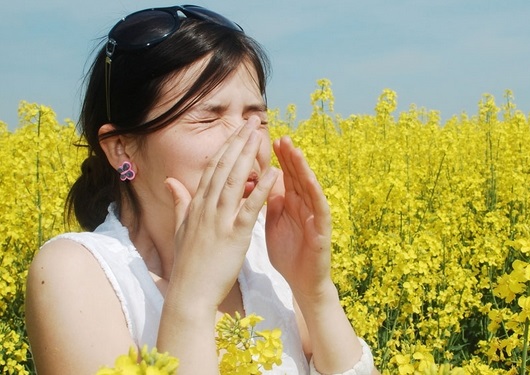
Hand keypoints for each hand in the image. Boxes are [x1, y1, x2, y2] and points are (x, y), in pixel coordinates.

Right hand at [164, 119, 277, 311]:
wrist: (190, 292)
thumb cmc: (188, 262)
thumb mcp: (181, 228)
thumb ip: (180, 202)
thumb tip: (171, 181)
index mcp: (197, 205)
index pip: (213, 168)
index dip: (226, 146)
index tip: (236, 130)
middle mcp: (207, 208)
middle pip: (224, 168)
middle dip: (238, 142)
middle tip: (251, 121)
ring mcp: (219, 220)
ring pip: (234, 181)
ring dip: (248, 156)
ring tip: (260, 136)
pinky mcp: (234, 236)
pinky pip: (249, 208)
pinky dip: (261, 189)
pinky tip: (272, 173)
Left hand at [265, 136, 332, 298]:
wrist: (301, 282)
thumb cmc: (288, 253)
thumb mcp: (274, 223)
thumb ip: (271, 203)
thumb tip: (263, 182)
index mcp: (290, 203)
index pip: (284, 175)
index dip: (277, 159)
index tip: (268, 140)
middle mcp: (304, 205)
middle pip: (297, 176)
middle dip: (289, 156)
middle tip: (282, 137)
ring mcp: (314, 215)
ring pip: (309, 187)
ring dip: (303, 168)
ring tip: (295, 151)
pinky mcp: (322, 230)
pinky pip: (319, 208)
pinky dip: (315, 193)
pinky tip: (309, 180)